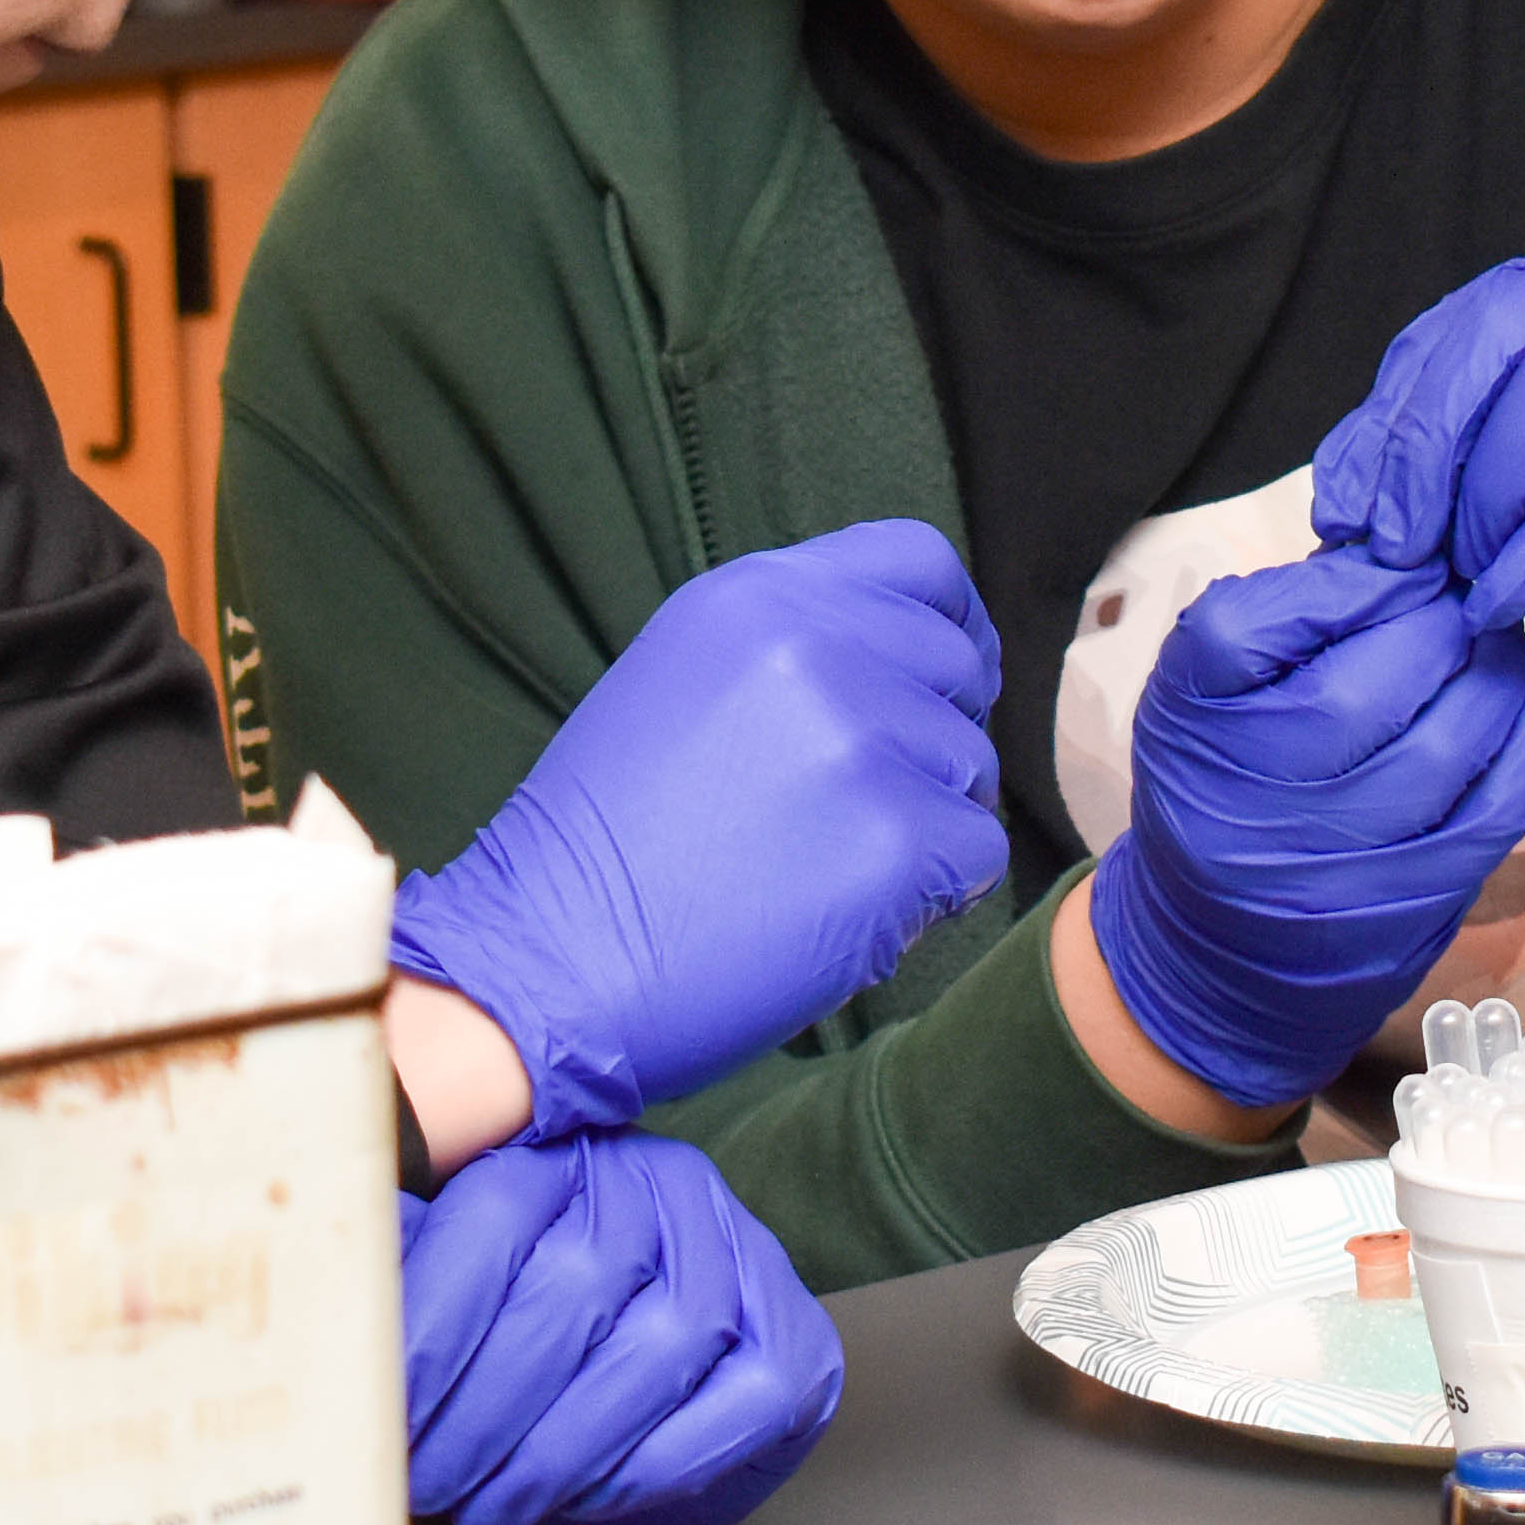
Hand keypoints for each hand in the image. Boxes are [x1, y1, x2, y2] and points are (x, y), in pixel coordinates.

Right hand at [389, 520, 1005, 1145]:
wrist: (548, 960)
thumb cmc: (606, 845)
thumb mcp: (679, 679)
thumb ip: (790, 646)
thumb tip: (909, 662)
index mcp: (756, 596)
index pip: (920, 564)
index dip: (952, 628)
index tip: (947, 684)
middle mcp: (815, 644)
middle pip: (958, 670)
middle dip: (932, 742)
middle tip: (857, 812)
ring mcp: (859, 738)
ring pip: (970, 769)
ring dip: (925, 825)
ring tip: (821, 869)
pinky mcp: (894, 839)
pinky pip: (976, 856)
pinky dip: (932, 898)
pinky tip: (843, 916)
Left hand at [402, 1129, 842, 1524]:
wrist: (662, 1366)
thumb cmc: (529, 1324)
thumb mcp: (448, 1275)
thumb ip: (391, 1267)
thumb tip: (314, 1300)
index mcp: (564, 1151)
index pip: (495, 1213)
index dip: (430, 1324)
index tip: (378, 1412)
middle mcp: (660, 1186)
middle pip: (573, 1288)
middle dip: (483, 1410)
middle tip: (425, 1483)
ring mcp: (739, 1259)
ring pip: (657, 1347)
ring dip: (557, 1451)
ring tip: (485, 1507)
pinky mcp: (795, 1345)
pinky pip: (737, 1402)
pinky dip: (653, 1462)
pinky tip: (584, 1496)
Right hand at [1083, 551, 1524, 1111]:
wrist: (1224, 956)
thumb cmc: (1220, 784)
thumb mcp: (1201, 686)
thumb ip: (1282, 609)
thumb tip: (1403, 547)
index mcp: (1198, 721)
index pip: (1271, 618)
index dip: (1359, 577)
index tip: (1400, 561)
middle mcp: (1263, 796)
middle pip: (1376, 676)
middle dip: (1439, 614)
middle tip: (1460, 588)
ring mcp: (1348, 855)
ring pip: (1455, 733)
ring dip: (1495, 661)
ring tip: (1494, 629)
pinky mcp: (1423, 892)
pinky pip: (1508, 796)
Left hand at [1312, 232, 1524, 640]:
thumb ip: (1507, 453)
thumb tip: (1378, 499)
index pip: (1463, 326)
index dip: (1388, 415)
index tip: (1344, 502)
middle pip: (1488, 339)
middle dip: (1414, 447)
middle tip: (1382, 543)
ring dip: (1480, 498)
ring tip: (1456, 575)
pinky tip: (1506, 597)